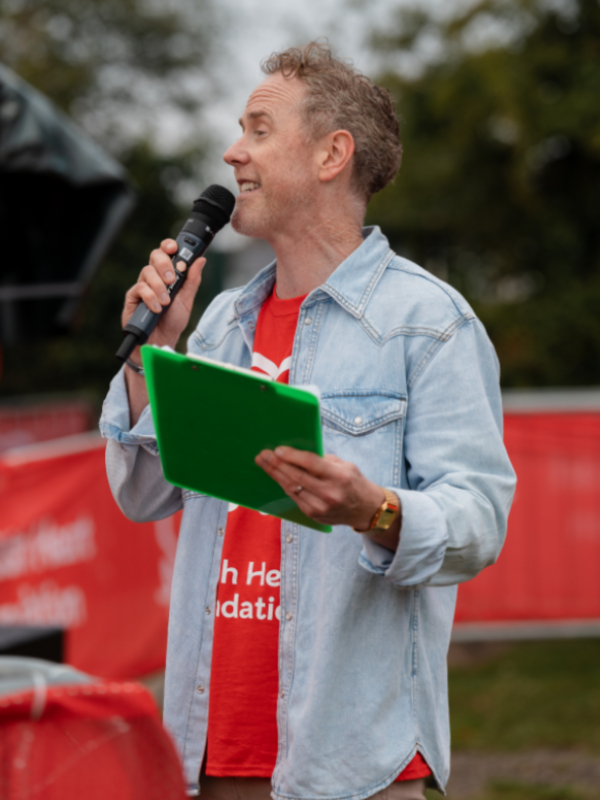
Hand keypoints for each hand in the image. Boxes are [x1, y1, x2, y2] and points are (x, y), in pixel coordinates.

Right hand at [122, 239, 205, 356]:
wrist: (162, 340)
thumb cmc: (173, 321)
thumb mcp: (187, 300)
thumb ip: (192, 280)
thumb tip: (200, 260)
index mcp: (167, 275)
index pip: (165, 253)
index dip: (168, 246)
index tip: (174, 247)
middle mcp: (154, 277)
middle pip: (155, 256)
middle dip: (165, 264)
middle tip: (172, 279)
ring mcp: (142, 286)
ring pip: (147, 271)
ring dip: (159, 286)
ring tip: (166, 302)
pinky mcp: (133, 297)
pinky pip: (140, 288)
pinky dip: (150, 297)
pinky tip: (156, 308)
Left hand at [255, 446, 398, 542]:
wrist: (366, 509)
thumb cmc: (354, 482)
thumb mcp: (345, 465)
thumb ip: (322, 460)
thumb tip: (297, 453)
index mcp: (339, 477)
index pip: (311, 464)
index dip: (292, 456)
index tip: (277, 449)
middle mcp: (329, 493)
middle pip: (297, 476)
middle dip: (277, 464)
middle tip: (263, 455)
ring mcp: (321, 507)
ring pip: (292, 488)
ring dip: (275, 475)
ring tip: (264, 463)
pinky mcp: (314, 515)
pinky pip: (294, 497)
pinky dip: (284, 485)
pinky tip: (276, 476)